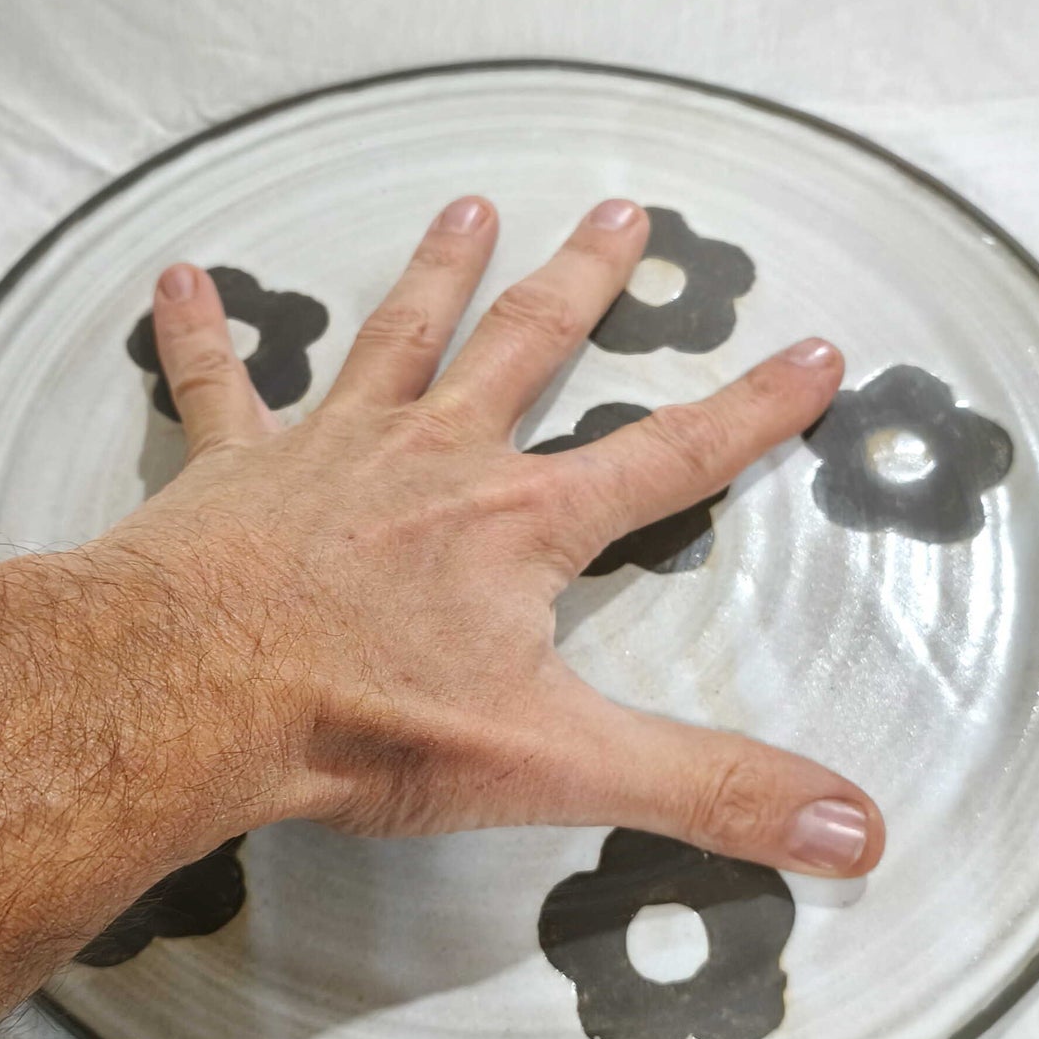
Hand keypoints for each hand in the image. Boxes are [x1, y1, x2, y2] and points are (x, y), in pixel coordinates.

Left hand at [75, 195, 883, 876]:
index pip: (669, 457)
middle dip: (584, 281)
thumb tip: (858, 830)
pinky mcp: (233, 471)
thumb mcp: (558, 765)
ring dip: (435, 272)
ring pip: (396, 339)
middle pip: (527, 347)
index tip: (814, 352)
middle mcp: (435, 459)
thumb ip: (706, 791)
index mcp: (521, 524)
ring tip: (467, 208)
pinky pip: (215, 387)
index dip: (750, 412)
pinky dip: (198, 336)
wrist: (187, 696)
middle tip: (621, 208)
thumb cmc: (366, 723)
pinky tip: (180, 282)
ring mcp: (329, 452)